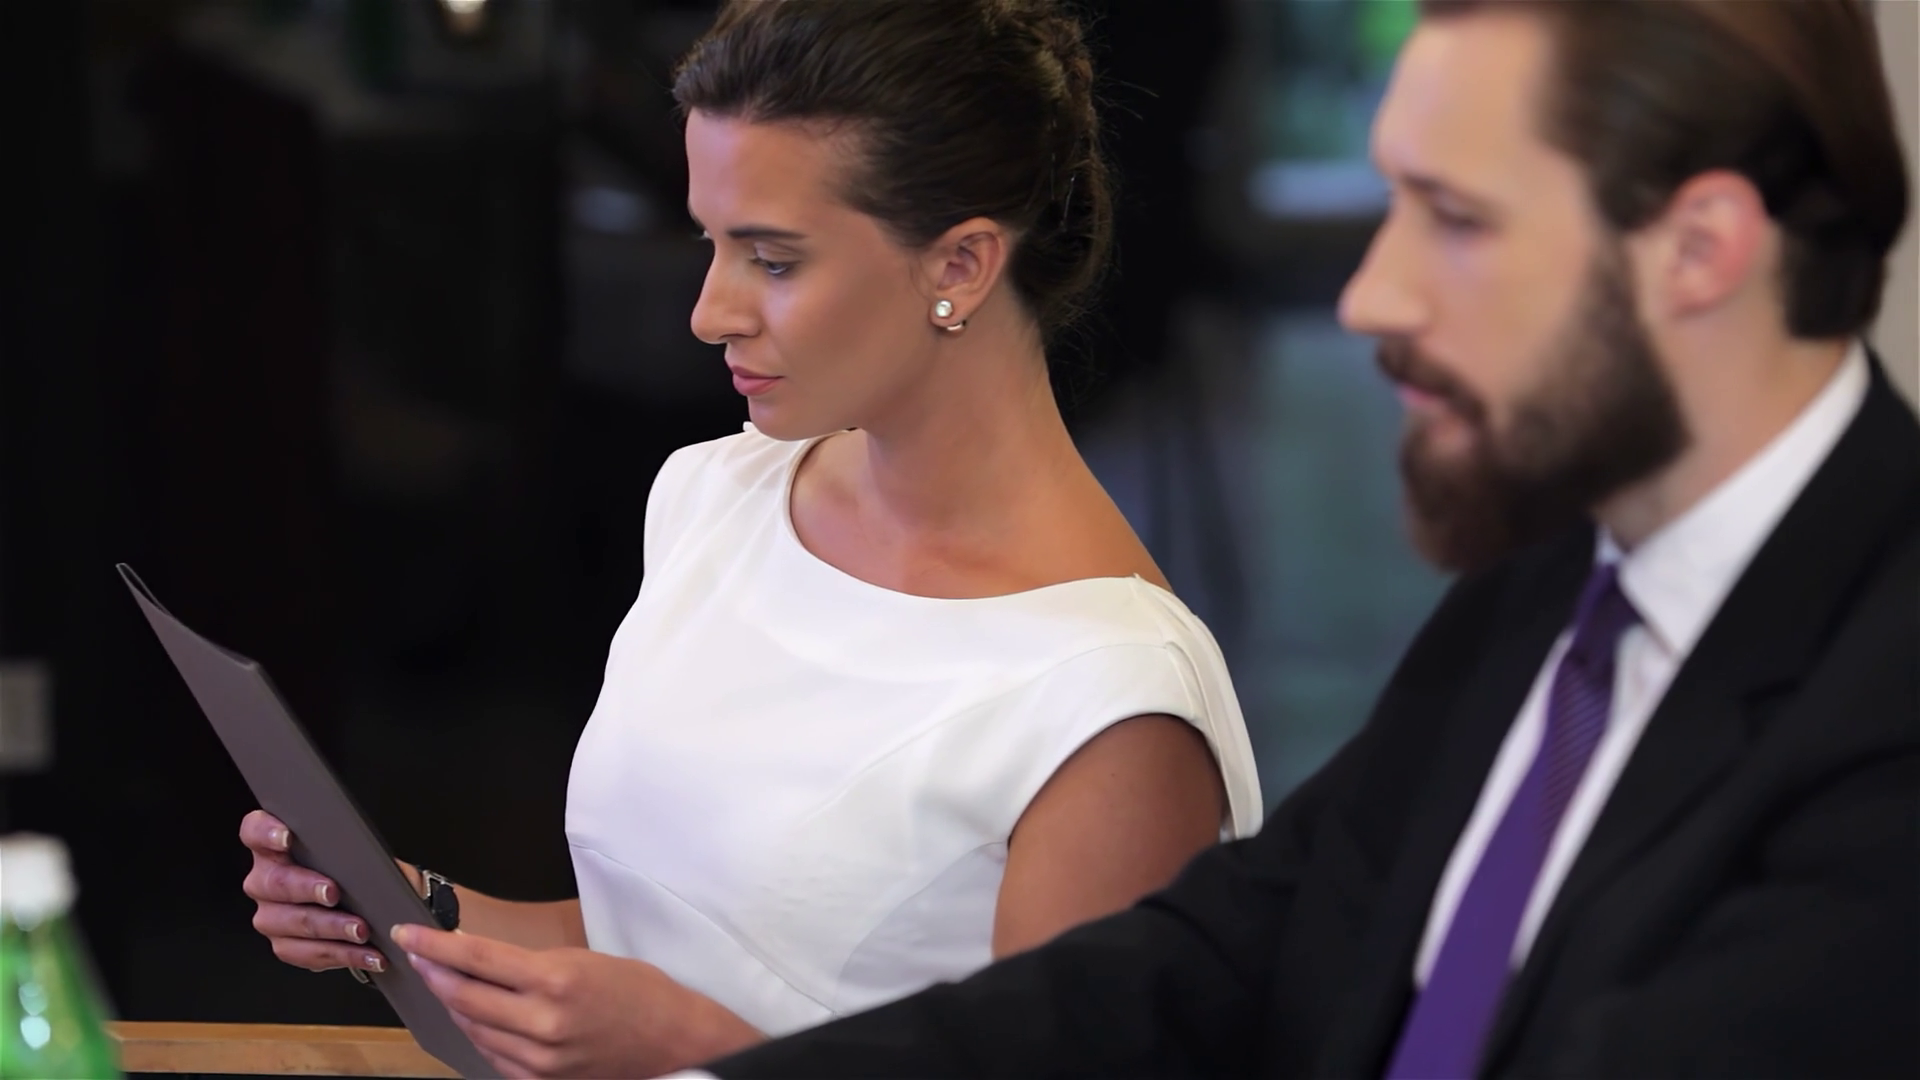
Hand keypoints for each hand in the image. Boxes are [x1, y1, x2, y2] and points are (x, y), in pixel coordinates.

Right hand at [239, 810, 386, 974]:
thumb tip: (367, 857)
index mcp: (276, 846)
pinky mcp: (285, 944)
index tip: (288, 837)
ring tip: (361, 930)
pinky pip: (305, 953)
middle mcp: (265, 880)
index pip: (254, 831)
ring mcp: (271, 915)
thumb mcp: (358, 851)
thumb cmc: (357, 870)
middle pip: (274, 882)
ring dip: (329, 928)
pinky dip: (341, 954)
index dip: (266, 832)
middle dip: (306, 888)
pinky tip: (368, 954)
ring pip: (290, 922)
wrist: (369, 905)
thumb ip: (353, 847)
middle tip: (334, 893)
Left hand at [392, 923, 761, 1078]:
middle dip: (435, 974)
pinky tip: (477, 1017)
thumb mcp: (583, 960)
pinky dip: (479, 1034)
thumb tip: (480, 961)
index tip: (407, 933)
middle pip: (464, 997)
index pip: (476, 959)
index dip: (433, 946)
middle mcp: (542, 1022)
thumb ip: (530, 965)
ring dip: (455, 1004)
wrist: (672, 1041)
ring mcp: (539, 1059)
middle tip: (420, 956)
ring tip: (447, 983)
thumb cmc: (637, 991)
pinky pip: (492, 1057)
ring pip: (473, 1030)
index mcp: (555, 980)